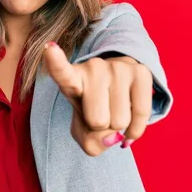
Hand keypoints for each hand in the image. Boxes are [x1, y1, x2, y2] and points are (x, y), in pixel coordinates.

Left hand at [43, 42, 152, 156]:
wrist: (117, 91)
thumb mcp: (83, 132)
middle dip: (101, 128)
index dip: (55, 61)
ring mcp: (117, 67)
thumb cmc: (93, 111)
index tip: (49, 48)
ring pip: (120, 121)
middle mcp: (93, 68)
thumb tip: (114, 137)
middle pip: (98, 121)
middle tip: (101, 114)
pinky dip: (136, 129)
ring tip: (114, 110)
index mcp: (72, 80)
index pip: (62, 72)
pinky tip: (130, 124)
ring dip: (119, 126)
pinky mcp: (140, 71)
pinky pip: (142, 113)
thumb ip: (91, 143)